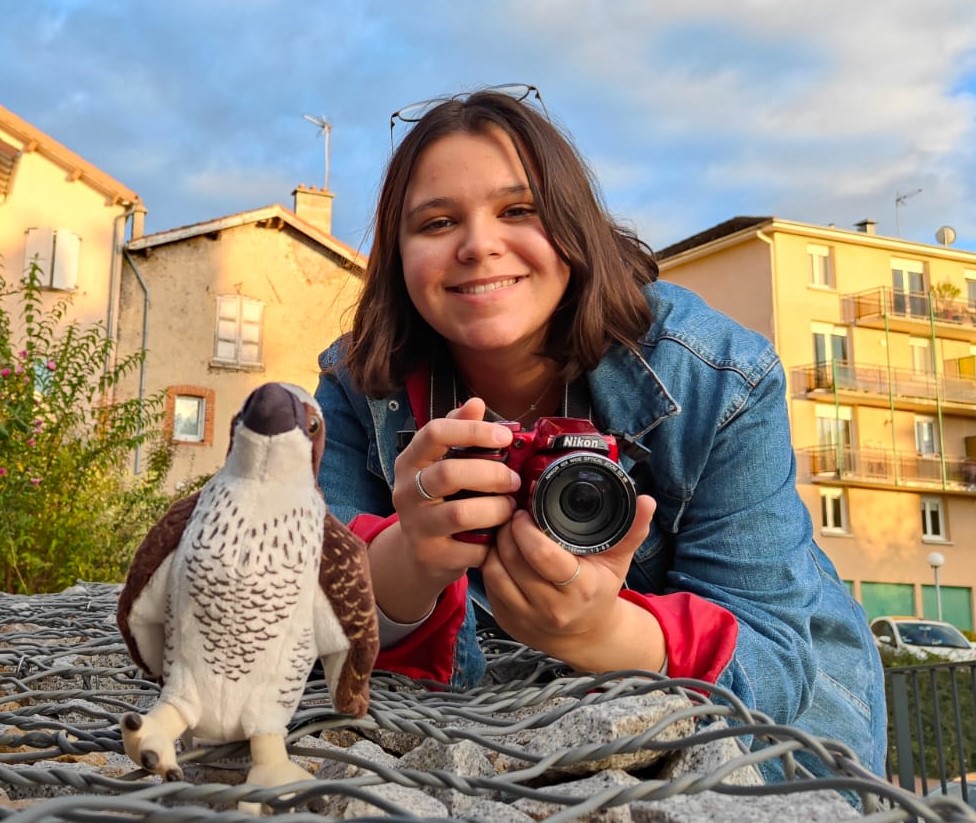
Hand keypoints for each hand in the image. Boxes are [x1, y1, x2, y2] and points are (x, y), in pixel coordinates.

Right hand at [369, 399, 519, 622]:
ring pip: (461, 513)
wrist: (419, 554)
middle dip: (491, 474)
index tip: (505, 437)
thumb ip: (458, 432)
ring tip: (510, 507)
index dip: (472, 431)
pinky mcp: (430, 556)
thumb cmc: (439, 500)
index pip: (435, 433)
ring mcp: (416, 526)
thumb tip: (476, 403)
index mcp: (410, 461)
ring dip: (496, 508)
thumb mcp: (442, 463)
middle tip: (514, 479)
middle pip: (450, 473)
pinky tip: (500, 535)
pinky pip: (471, 548)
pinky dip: (493, 542)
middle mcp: (406, 492)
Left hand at [482, 495, 665, 672]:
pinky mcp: (505, 621)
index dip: (527, 529)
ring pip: (494, 571)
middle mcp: (550, 607)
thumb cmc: (599, 591)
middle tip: (512, 516)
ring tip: (505, 531)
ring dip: (495, 546)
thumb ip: (631, 530)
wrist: (586, 636)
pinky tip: (500, 552)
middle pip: (513, 560)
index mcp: (578, 589)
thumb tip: (647, 501)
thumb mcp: (618, 562)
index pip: (542, 555)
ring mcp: (524, 618)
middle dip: (508, 531)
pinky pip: (488, 586)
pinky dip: (490, 564)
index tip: (525, 512)